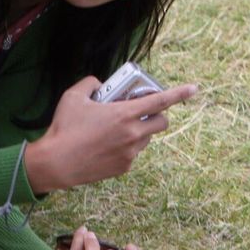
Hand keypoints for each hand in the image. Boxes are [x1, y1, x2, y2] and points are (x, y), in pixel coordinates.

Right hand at [24, 77, 197, 192]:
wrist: (56, 163)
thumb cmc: (64, 127)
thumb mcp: (74, 96)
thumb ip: (90, 83)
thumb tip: (99, 83)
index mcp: (124, 114)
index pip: (160, 101)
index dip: (180, 93)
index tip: (194, 88)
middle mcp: (132, 134)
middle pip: (162, 122)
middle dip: (158, 115)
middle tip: (141, 111)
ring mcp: (130, 153)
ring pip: (147, 138)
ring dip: (140, 131)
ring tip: (116, 129)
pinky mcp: (124, 167)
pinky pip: (133, 153)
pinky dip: (126, 147)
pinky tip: (106, 145)